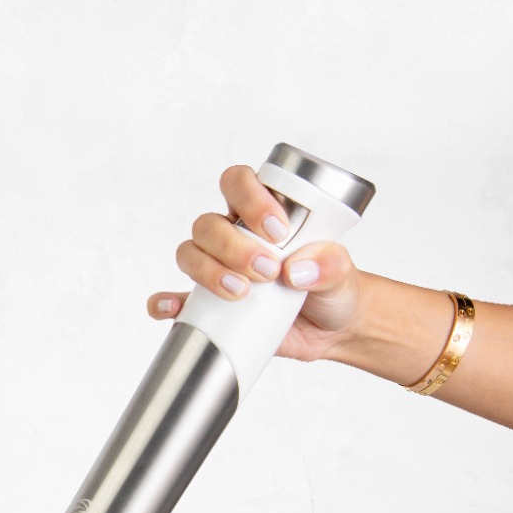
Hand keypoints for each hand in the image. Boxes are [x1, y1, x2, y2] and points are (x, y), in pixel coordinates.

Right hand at [147, 165, 368, 362]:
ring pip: (190, 254)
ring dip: (208, 271)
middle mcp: (234, 237)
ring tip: (241, 292)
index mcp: (263, 215)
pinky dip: (168, 302)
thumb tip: (296, 270)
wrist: (332, 329)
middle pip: (208, 224)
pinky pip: (175, 299)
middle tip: (267, 270)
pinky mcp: (208, 305)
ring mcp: (218, 269)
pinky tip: (176, 308)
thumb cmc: (335, 288)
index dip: (250, 199)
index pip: (238, 183)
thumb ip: (330, 264)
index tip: (278, 231)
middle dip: (233, 246)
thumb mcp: (343, 272)